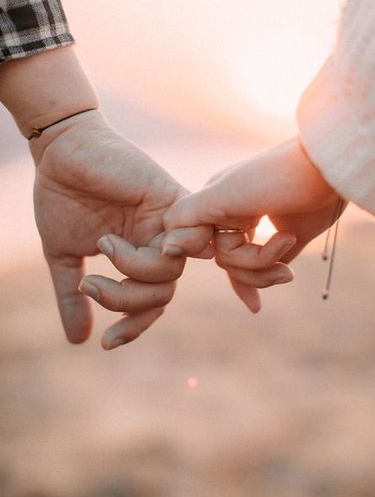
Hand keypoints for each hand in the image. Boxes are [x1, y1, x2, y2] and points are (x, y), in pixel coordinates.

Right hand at [31, 110, 211, 348]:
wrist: (59, 153)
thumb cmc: (61, 197)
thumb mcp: (64, 256)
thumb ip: (73, 297)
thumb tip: (79, 341)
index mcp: (137, 256)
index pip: (150, 302)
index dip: (133, 327)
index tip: (106, 343)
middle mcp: (157, 242)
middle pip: (163, 293)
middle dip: (126, 301)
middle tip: (90, 285)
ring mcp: (168, 222)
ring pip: (173, 271)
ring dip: (134, 271)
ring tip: (104, 244)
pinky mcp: (173, 198)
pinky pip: (192, 235)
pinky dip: (176, 248)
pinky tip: (145, 245)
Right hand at [162, 137, 344, 310]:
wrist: (330, 168)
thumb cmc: (277, 176)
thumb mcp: (225, 194)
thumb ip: (189, 216)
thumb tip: (165, 249)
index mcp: (212, 200)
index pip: (192, 241)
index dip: (202, 250)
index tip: (214, 248)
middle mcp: (231, 214)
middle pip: (224, 261)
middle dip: (251, 263)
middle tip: (282, 247)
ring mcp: (258, 228)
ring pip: (243, 269)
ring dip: (266, 270)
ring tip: (289, 261)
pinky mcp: (284, 240)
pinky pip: (264, 270)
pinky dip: (262, 283)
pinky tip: (256, 307)